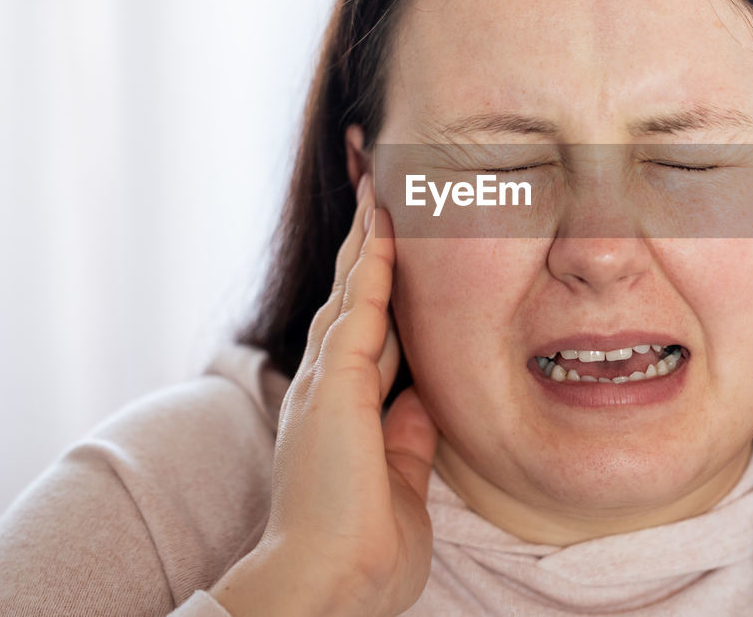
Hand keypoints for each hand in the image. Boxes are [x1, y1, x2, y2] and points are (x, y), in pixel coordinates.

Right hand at [211, 175, 438, 616]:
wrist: (331, 585)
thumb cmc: (364, 547)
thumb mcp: (400, 475)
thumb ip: (408, 431)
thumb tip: (426, 398)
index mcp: (341, 405)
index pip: (364, 322)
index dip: (377, 276)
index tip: (390, 232)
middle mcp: (327, 382)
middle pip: (352, 289)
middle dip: (365, 234)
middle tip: (370, 177)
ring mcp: (326, 380)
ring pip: (353, 285)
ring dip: (366, 231)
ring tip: (374, 177)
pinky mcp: (335, 384)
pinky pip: (360, 305)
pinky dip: (373, 260)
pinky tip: (384, 221)